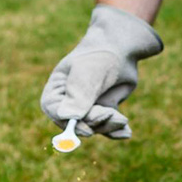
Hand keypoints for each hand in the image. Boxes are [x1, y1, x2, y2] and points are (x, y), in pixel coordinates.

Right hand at [40, 5, 162, 138]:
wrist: (121, 49)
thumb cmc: (99, 56)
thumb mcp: (87, 72)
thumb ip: (78, 94)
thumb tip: (67, 117)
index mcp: (56, 91)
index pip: (55, 112)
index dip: (70, 124)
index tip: (88, 130)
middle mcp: (69, 102)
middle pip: (77, 124)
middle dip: (95, 123)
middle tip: (112, 115)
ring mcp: (87, 108)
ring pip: (95, 128)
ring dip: (108, 125)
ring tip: (121, 119)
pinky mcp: (103, 111)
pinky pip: (108, 127)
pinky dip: (117, 131)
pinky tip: (126, 132)